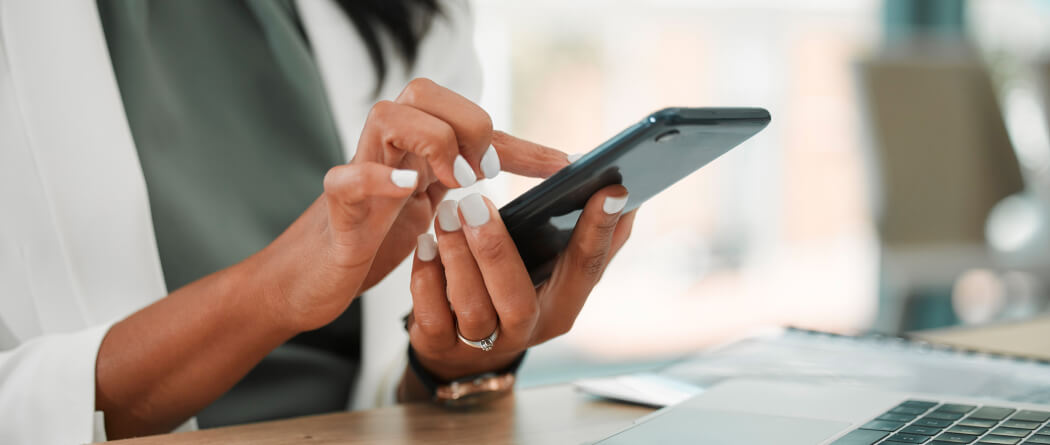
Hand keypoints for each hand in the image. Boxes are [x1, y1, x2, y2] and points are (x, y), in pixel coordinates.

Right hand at [259, 79, 567, 332]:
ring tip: (453, 183)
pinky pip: (347, 177)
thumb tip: (550, 173)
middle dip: (466, 125)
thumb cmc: (379, 235)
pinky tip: (410, 189)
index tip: (560, 167)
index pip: (470, 119)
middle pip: (423, 92)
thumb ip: (478, 185)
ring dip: (431, 142)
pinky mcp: (336, 206)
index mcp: (417, 146)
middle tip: (483, 175)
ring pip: (386, 116)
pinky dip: (378, 178)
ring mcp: (359, 170)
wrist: (317, 276)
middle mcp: (388, 147)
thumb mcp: (439, 208)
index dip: (519, 142)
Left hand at [406, 150, 636, 379]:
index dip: (601, 231)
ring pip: (473, 308)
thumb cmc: (509, 288)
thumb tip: (622, 192)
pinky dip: (427, 278)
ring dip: (457, 257)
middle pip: (517, 300)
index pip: (586, 268)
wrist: (459, 346)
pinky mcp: (441, 346)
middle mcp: (527, 330)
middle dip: (495, 250)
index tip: (610, 188)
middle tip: (476, 202)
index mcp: (562, 304)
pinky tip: (425, 245)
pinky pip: (433, 317)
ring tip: (447, 214)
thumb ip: (584, 238)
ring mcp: (483, 345)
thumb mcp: (551, 268)